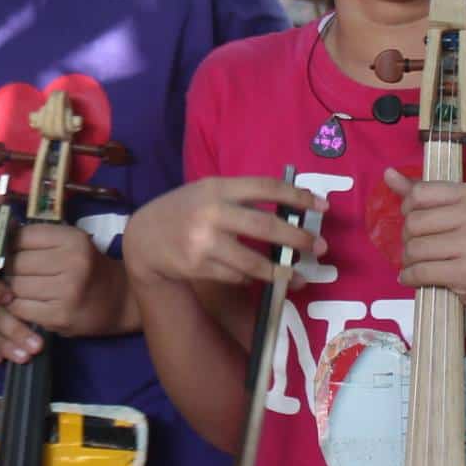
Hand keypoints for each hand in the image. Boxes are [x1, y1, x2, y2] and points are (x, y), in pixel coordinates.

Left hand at [3, 223, 125, 336]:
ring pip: (16, 287)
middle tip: (7, 274)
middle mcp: (72, 261)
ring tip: (14, 291)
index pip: (23, 236)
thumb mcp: (71, 244)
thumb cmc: (89, 269)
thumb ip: (40, 241)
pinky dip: (16, 308)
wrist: (121, 301)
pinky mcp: (61, 315)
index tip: (5, 252)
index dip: (9, 245)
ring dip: (9, 291)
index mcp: (72, 239)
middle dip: (7, 270)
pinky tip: (23, 305)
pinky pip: (22, 309)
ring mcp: (67, 290)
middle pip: (17, 263)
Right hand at [122, 177, 324, 288]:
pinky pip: (236, 276)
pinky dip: (251, 278)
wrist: (143, 239)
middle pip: (265, 226)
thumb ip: (241, 197)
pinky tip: (259, 278)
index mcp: (217, 187)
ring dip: (281, 272)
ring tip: (299, 277)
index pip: (265, 187)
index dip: (296, 195)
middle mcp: (211, 213)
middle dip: (297, 238)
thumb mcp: (208, 192)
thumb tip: (290, 210)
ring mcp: (204, 242)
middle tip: (320, 247)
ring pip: (253, 261)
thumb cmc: (184, 211)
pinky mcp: (199, 267)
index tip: (321, 205)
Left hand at [384, 168, 465, 315]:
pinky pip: (421, 272)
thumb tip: (389, 174)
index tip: (414, 219)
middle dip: (407, 237)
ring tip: (418, 263)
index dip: (408, 208)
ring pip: (415, 248)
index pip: (420, 193)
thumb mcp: (459, 210)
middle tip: (417, 246)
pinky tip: (413, 277)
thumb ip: (423, 193)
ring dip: (408, 259)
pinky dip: (410, 277)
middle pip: (414, 221)